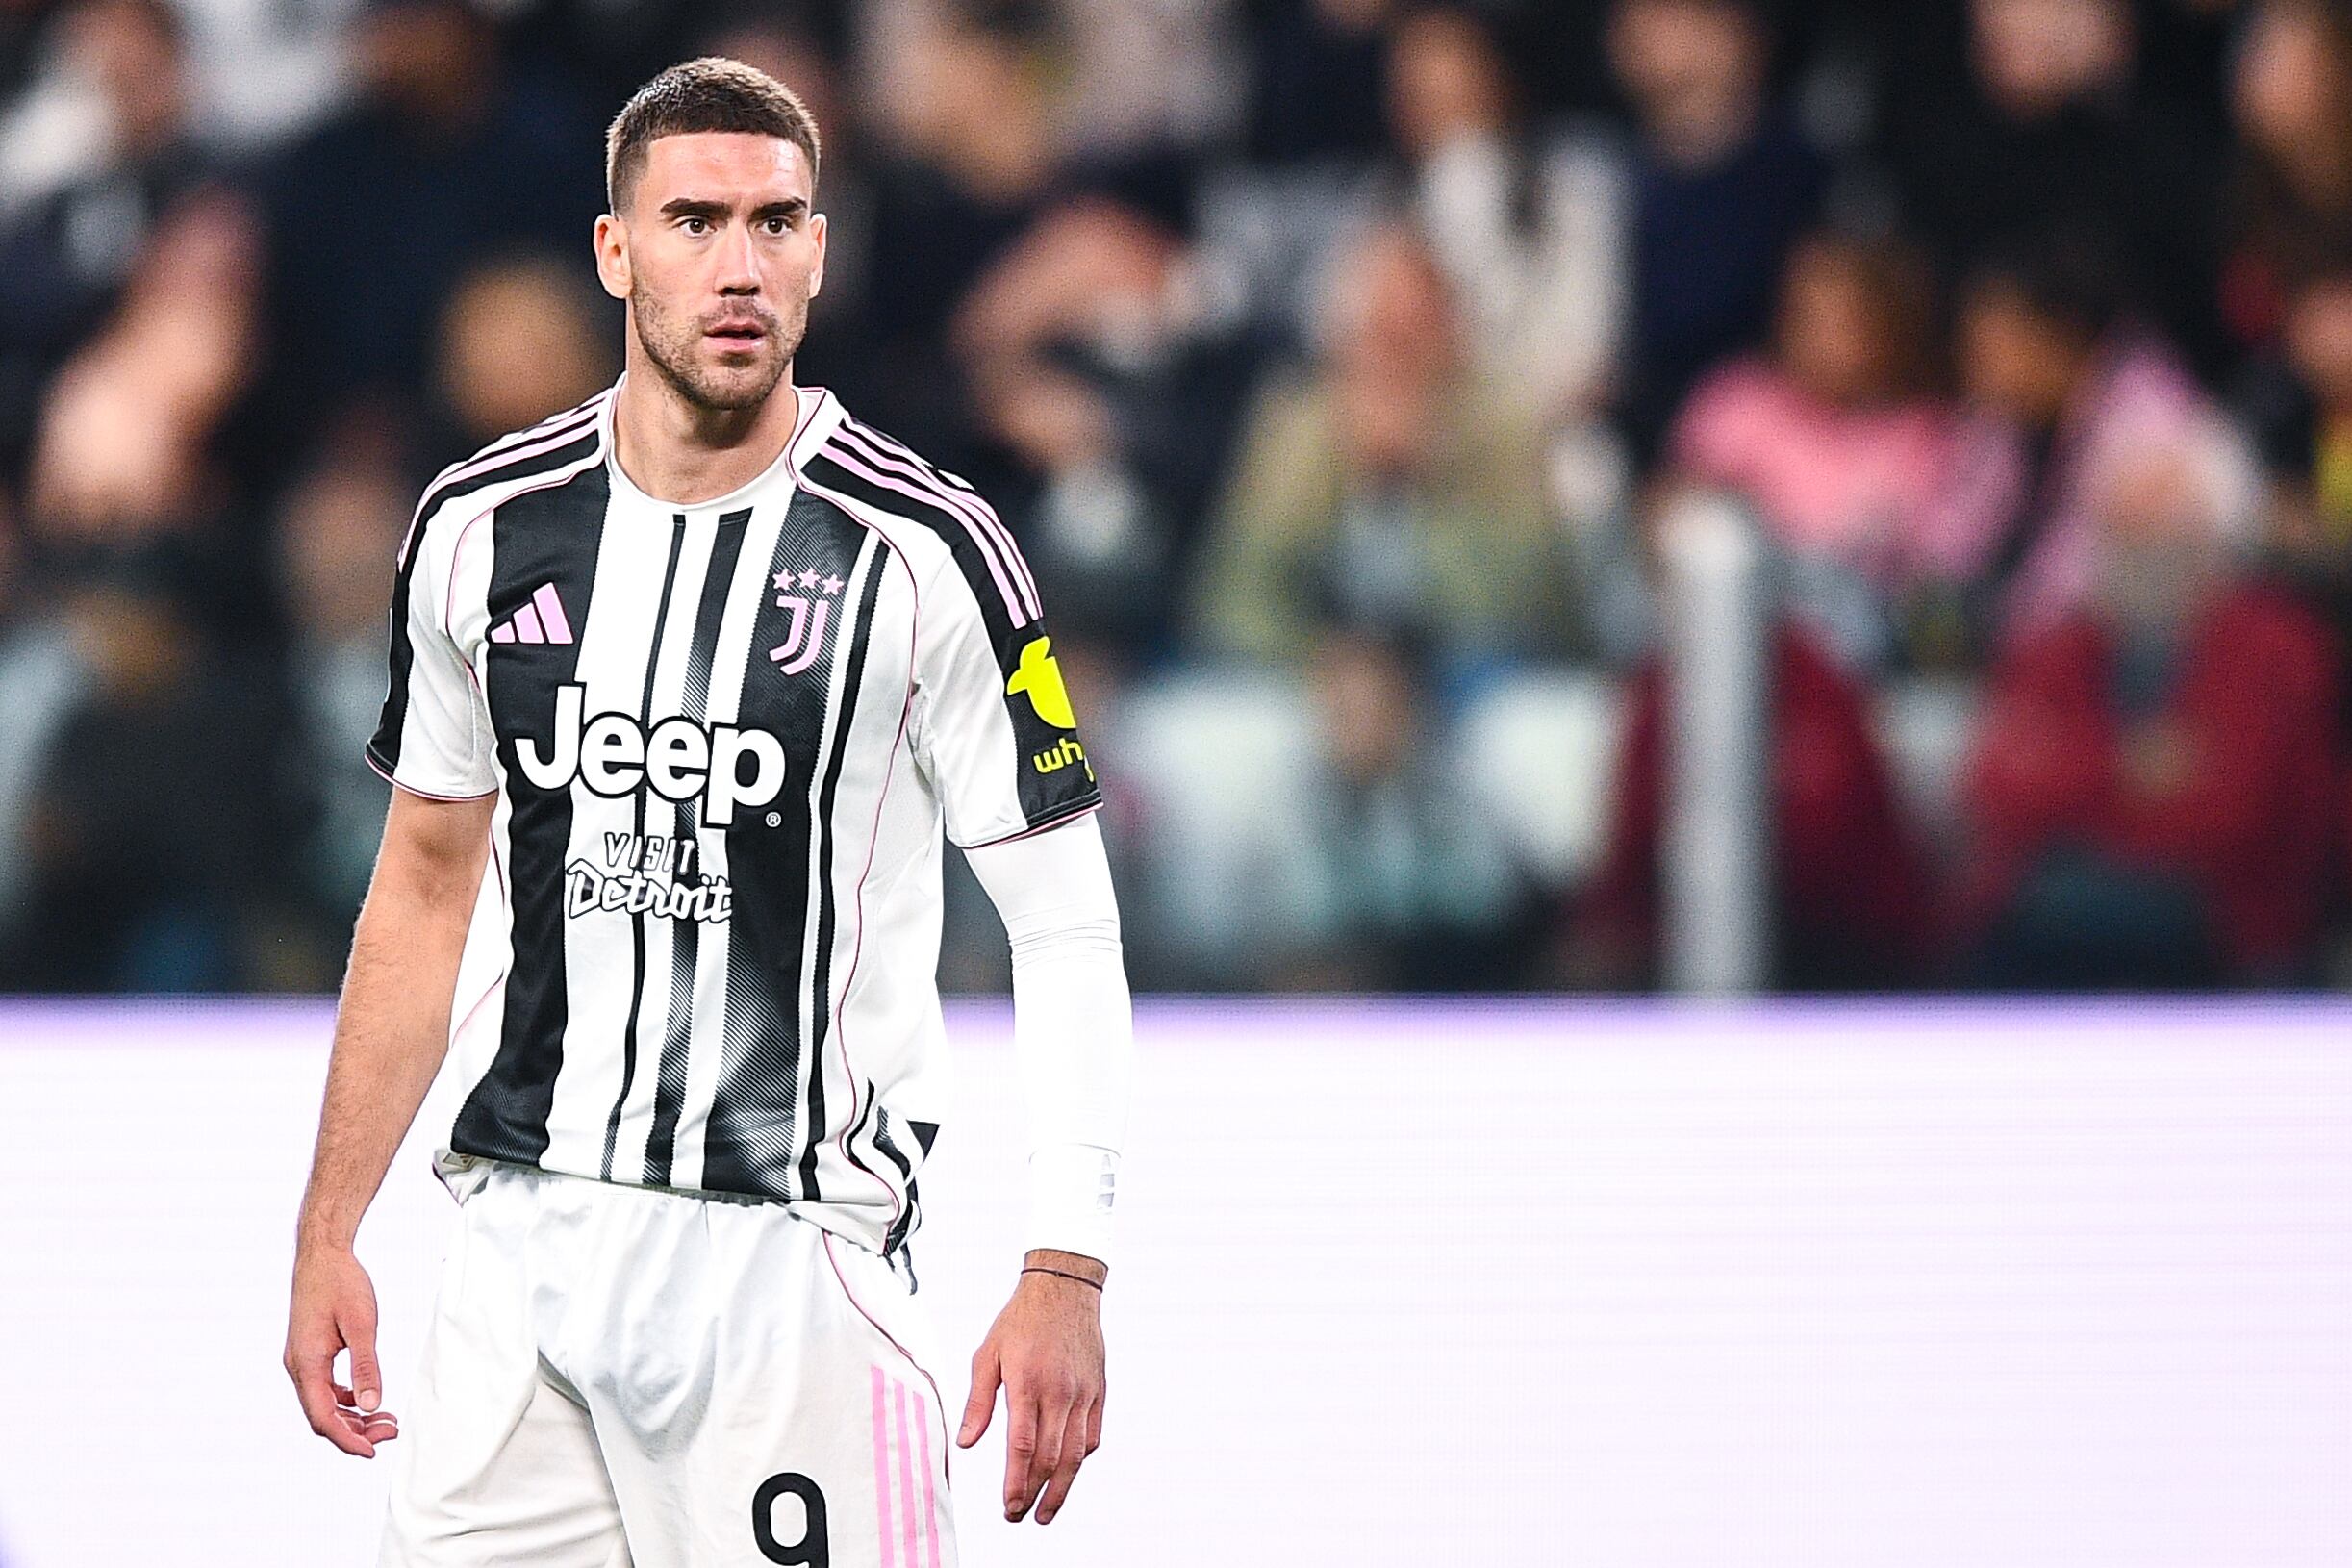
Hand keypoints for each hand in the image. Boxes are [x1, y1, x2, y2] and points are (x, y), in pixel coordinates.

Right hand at [284, 1239, 399, 1456]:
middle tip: (391, 1431)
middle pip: (322, 1416)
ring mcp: (301, 1360)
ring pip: (323, 1404)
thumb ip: (366, 1366)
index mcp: (307, 1364)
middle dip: (355, 1431)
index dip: (347, 1440)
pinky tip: (368, 1399)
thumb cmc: (342, 1284)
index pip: (323, 1418)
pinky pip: (324, 1388)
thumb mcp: (361, 1325)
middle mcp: (298, 1367)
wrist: (322, 1255)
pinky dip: (345, 1400)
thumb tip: (372, 1405)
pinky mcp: (309, 1353)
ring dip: (352, 1417)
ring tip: (386, 1419)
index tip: (373, 1451)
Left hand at [957, 1250, 1106, 1524]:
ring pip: (1076, 1454)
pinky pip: (1093, 1435)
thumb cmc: (1021, 1319)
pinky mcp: (1098, 1391)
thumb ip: (978, 1401)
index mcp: (1028, 1384)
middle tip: (1021, 1516)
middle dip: (1036, 1494)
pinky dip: (1080, 1458)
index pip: (1022, 1447)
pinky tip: (1067, 1470)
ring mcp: (1083, 1394)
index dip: (1016, 1483)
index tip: (1009, 1506)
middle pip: (1051, 1458)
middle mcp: (1060, 1393)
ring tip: (1047, 1511)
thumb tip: (967, 1442)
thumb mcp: (988, 1354)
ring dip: (1061, 1487)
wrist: (1065, 1287)